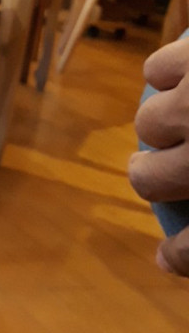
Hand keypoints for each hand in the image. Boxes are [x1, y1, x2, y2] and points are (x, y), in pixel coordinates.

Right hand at [130, 35, 188, 275]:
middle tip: (162, 167)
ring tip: (182, 115)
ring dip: (163, 123)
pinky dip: (165, 73)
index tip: (169, 258)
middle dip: (151, 177)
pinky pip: (157, 70)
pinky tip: (183, 75)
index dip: (181, 256)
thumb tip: (166, 262)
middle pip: (150, 179)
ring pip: (151, 123)